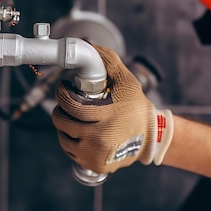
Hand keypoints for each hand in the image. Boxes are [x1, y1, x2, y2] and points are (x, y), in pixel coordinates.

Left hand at [52, 45, 173, 173]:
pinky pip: (70, 151)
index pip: (71, 106)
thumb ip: (108, 61)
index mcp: (107, 116)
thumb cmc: (136, 106)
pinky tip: (79, 132)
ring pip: (63, 138)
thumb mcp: (127, 81)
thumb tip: (89, 45)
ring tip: (72, 117)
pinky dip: (71, 141)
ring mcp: (95, 154)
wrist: (151, 137)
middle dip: (60, 110)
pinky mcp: (94, 165)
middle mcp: (100, 138)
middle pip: (63, 123)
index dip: (61, 95)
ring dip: (63, 126)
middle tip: (65, 102)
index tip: (63, 88)